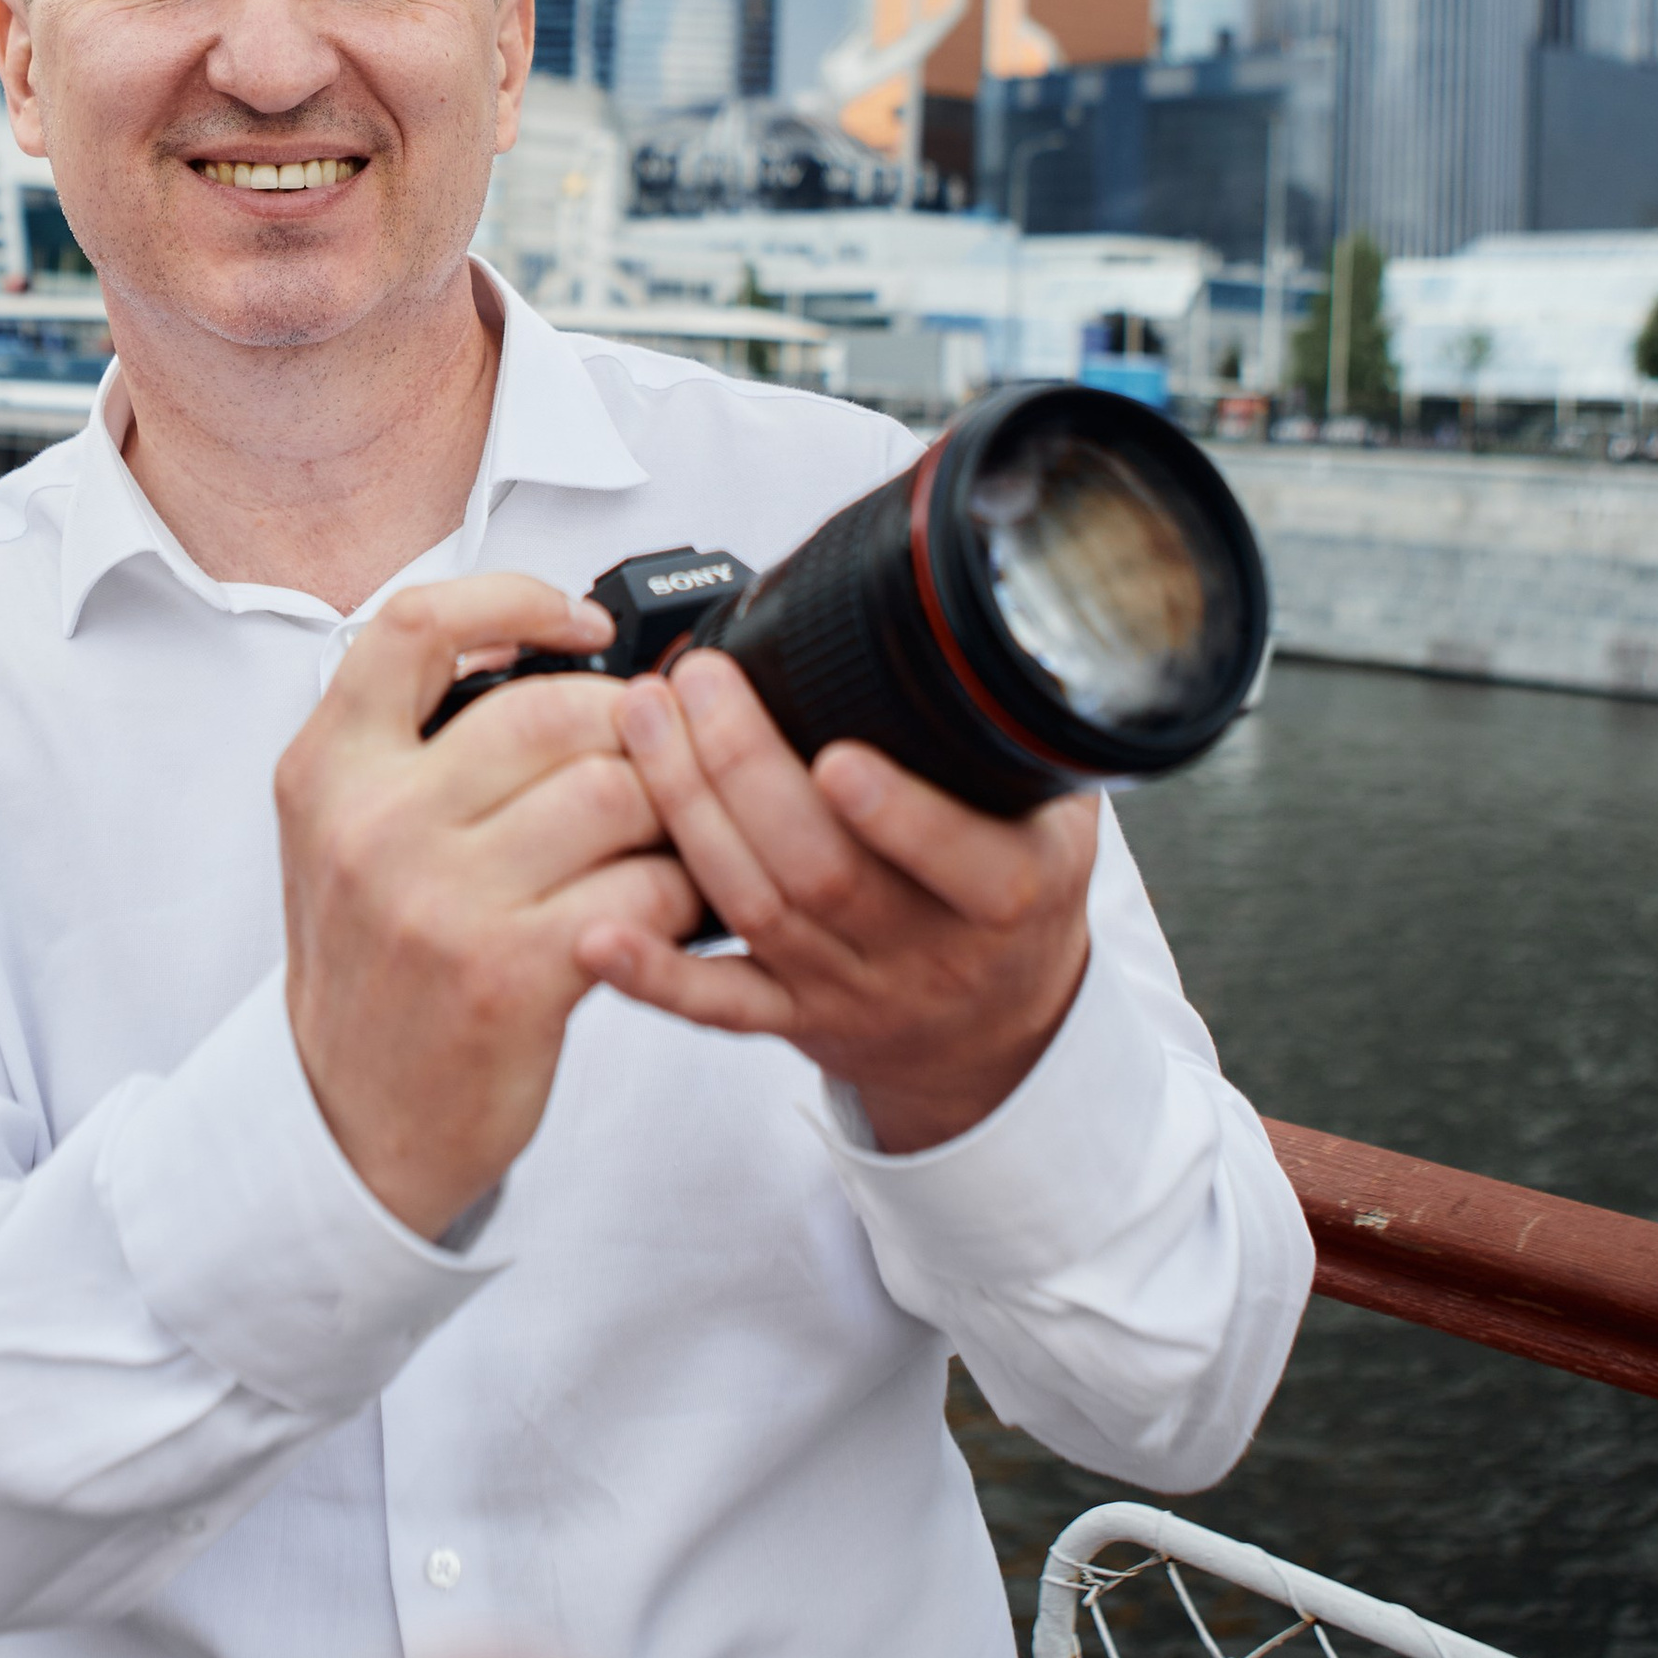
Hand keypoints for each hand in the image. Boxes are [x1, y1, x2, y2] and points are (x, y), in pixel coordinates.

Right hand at [274, 575, 701, 1236]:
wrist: (349, 1120)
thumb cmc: (374, 963)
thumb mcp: (343, 830)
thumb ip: (412, 737)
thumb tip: (539, 642)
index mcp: (328, 769)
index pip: (413, 627)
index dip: (514, 599)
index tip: (581, 621)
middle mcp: (374, 825)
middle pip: (551, 709)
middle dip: (631, 723)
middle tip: (659, 752)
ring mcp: (439, 900)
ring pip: (611, 791)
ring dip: (669, 806)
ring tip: (672, 827)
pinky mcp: (509, 975)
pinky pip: (642, 886)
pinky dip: (682, 888)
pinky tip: (675, 900)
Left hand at [581, 650, 1097, 1152]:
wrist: (997, 1032)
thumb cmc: (1014, 897)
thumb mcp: (1061, 818)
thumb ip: (1026, 740)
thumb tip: (994, 626)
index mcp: (1008, 890)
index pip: (961, 861)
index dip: (897, 814)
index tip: (838, 754)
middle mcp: (927, 947)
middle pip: (825, 871)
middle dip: (747, 769)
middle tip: (699, 682)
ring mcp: (852, 988)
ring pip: (759, 910)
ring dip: (690, 814)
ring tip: (647, 723)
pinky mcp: (792, 1018)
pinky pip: (717, 1005)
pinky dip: (653, 974)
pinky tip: (597, 933)